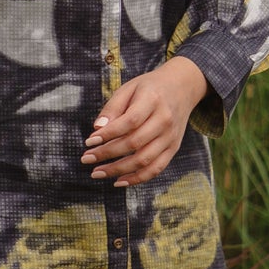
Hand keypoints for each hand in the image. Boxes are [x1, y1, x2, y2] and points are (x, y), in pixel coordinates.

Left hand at [80, 59, 207, 186]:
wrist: (182, 87)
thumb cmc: (150, 88)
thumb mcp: (129, 88)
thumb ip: (113, 107)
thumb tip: (97, 128)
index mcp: (152, 100)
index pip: (129, 122)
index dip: (108, 134)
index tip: (89, 142)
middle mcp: (164, 120)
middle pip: (134, 143)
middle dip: (107, 154)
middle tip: (86, 159)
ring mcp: (170, 136)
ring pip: (144, 160)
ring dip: (118, 170)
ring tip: (98, 172)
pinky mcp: (173, 148)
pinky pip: (156, 169)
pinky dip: (137, 178)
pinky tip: (119, 181)